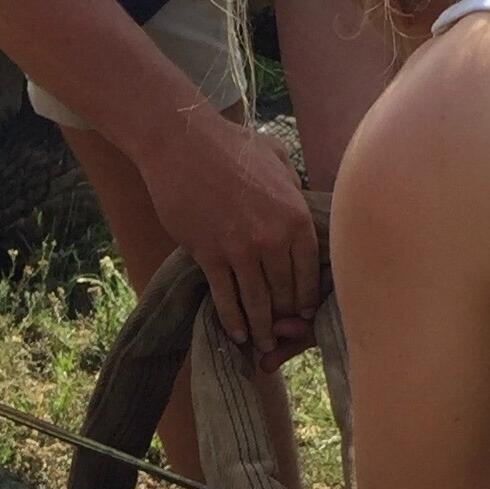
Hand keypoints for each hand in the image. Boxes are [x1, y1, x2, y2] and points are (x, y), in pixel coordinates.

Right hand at [142, 115, 319, 353]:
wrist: (180, 143)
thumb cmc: (228, 145)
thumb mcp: (276, 158)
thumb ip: (294, 185)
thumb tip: (299, 201)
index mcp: (295, 217)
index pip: (310, 273)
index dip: (307, 298)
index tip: (304, 312)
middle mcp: (272, 239)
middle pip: (285, 292)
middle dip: (286, 318)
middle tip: (284, 334)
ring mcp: (240, 249)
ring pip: (257, 302)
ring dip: (261, 328)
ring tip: (263, 345)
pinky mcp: (209, 255)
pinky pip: (225, 297)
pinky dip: (232, 320)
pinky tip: (236, 333)